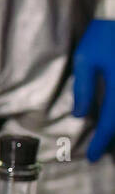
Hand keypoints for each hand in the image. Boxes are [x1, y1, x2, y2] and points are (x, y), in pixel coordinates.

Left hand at [73, 18, 114, 161]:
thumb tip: (82, 114)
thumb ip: (84, 88)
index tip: (92, 157)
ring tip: (108, 140)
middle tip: (101, 152)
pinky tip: (112, 118)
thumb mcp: (85, 60)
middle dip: (113, 139)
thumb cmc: (104, 35)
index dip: (101, 142)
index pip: (111, 123)